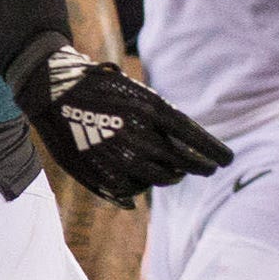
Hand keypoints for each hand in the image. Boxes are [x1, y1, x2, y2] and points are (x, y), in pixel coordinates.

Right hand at [5, 35, 230, 206]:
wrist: (52, 90)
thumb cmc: (98, 88)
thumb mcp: (136, 94)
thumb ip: (162, 121)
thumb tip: (189, 151)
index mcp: (154, 110)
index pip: (197, 139)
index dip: (215, 152)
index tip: (226, 161)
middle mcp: (141, 135)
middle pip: (182, 164)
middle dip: (197, 167)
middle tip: (204, 168)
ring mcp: (121, 157)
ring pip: (160, 178)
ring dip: (169, 177)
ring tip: (172, 173)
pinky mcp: (101, 172)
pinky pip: (132, 190)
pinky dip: (139, 188)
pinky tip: (139, 181)